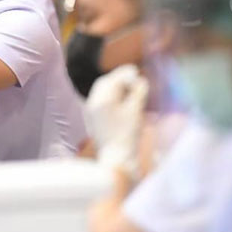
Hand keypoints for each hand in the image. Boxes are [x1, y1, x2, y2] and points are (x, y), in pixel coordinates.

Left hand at [83, 64, 148, 179]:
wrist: (116, 159)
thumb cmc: (128, 135)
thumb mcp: (136, 111)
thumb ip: (138, 92)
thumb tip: (141, 80)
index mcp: (102, 99)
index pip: (112, 79)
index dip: (125, 73)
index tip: (136, 71)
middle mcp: (92, 104)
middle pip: (104, 84)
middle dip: (118, 79)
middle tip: (133, 78)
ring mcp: (90, 113)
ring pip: (101, 93)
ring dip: (114, 88)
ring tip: (129, 90)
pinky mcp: (92, 122)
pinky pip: (100, 103)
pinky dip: (111, 99)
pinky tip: (122, 103)